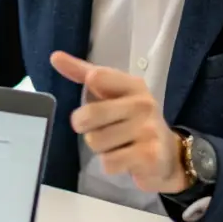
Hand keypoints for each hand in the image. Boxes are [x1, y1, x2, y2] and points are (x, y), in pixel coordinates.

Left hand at [51, 51, 186, 193]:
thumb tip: (55, 57)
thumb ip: (83, 74)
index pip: (98, 76)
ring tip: (118, 145)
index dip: (89, 89)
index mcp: (132, 85)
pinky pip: (109, 162)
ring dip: (101, 148)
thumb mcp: (112, 94)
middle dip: (85, 127)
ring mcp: (148, 130)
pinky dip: (112, 164)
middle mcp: (143, 103)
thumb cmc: (131, 120)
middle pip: (88, 115)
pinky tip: (127, 159)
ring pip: (96, 142)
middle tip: (100, 129)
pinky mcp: (150, 156)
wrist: (168, 155)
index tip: (99, 94)